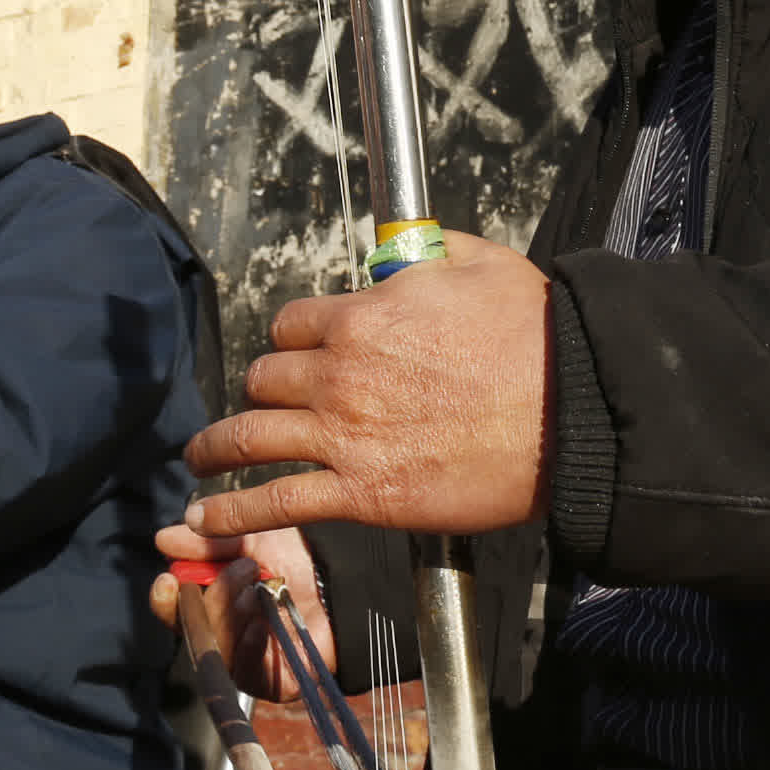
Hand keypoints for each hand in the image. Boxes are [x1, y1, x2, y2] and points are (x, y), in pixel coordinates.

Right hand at [152, 523, 331, 701]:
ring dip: (233, 612)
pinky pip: (245, 671)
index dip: (165, 600)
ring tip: (262, 586)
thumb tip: (162, 539)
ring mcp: (250, 661)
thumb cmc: (304, 556)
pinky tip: (262, 622)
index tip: (166, 579)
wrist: (350, 578)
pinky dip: (250, 643)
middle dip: (213, 596)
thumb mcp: (251, 537)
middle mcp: (229, 634)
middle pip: (193, 631)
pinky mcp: (273, 683)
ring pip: (216, 648)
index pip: (177, 611)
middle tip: (245, 568)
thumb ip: (208, 541)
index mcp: (219, 602)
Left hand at [186, 232, 552, 540]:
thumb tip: (407, 251)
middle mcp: (340, 374)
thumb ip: (430, 251)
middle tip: (260, 406)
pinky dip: (233, 511)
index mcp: (362, 316)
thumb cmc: (535, 337)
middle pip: (267, 379)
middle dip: (263, 391)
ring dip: (216, 448)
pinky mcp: (363, 493)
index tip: (296, 354)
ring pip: (252, 437)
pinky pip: (278, 501)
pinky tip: (205, 518)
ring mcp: (346, 436)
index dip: (292, 340)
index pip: (291, 325)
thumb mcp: (479, 263)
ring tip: (199, 459)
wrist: (569, 411)